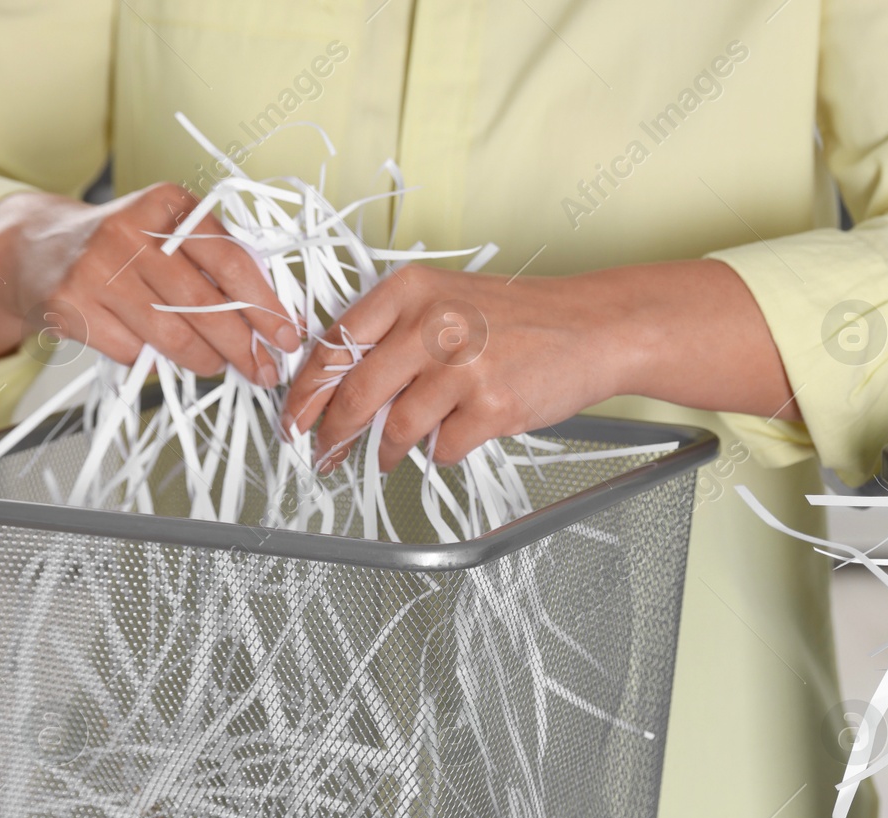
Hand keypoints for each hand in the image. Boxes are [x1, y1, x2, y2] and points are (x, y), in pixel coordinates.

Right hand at [0, 183, 299, 381]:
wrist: (33, 247)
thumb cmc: (123, 245)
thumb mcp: (168, 230)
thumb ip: (217, 260)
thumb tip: (276, 317)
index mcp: (167, 205)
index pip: (230, 259)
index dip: (266, 304)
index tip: (288, 336)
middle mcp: (129, 232)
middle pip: (205, 305)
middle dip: (245, 346)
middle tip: (265, 370)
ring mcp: (96, 270)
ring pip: (173, 335)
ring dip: (207, 361)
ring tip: (219, 365)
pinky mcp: (70, 306)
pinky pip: (133, 352)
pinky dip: (154, 361)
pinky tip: (158, 354)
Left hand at [281, 258, 795, 470]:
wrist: (593, 327)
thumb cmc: (521, 320)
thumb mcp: (447, 301)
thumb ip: (394, 335)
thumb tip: (338, 390)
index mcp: (409, 289)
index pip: (334, 344)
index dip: (305, 391)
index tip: (294, 419)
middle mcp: (431, 322)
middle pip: (354, 391)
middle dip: (331, 434)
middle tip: (322, 455)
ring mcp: (462, 365)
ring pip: (397, 428)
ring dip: (387, 451)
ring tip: (388, 458)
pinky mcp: (491, 405)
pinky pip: (443, 448)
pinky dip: (441, 452)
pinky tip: (454, 439)